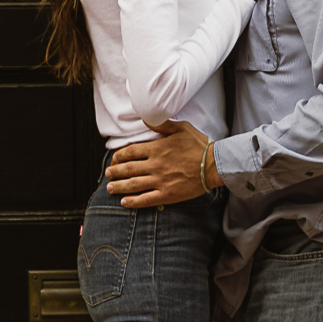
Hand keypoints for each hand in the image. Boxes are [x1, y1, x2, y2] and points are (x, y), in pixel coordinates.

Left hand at [105, 120, 221, 207]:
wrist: (214, 165)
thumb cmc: (199, 145)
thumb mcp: (181, 128)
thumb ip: (161, 124)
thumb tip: (145, 119)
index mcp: (157, 149)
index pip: (131, 152)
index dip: (119, 156)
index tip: (114, 159)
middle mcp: (155, 165)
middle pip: (128, 169)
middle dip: (115, 172)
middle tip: (108, 173)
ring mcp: (160, 181)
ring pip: (133, 184)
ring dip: (119, 186)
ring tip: (110, 188)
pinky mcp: (167, 194)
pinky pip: (146, 199)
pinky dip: (133, 201)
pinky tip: (124, 202)